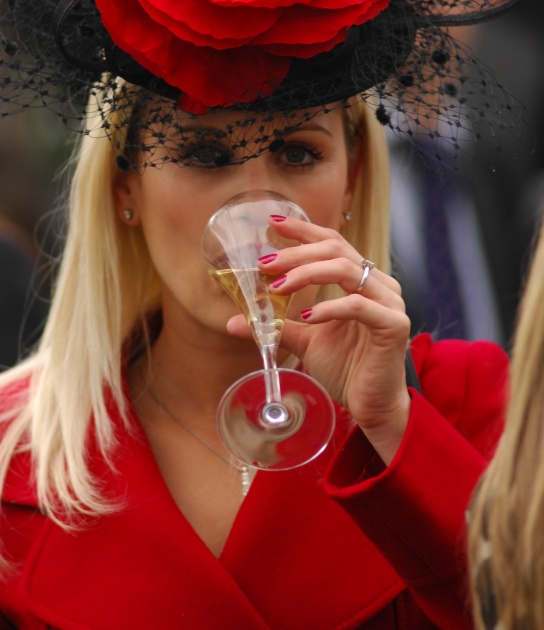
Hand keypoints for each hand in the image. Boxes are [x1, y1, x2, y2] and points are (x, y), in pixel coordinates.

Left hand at [227, 216, 411, 462]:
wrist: (370, 406)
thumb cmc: (345, 368)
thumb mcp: (305, 340)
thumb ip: (277, 325)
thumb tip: (234, 321)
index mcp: (362, 280)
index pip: (332, 242)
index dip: (303, 231)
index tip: (273, 223)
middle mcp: (379, 284)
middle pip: (335, 250)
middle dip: (296, 253)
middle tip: (265, 265)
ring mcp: (389, 302)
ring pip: (345, 269)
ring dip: (306, 273)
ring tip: (277, 287)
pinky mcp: (394, 324)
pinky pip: (357, 305)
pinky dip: (328, 307)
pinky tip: (306, 316)